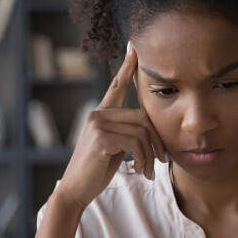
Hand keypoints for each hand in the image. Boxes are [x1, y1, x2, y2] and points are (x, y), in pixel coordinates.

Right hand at [54, 42, 166, 209]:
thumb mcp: (113, 149)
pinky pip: (135, 142)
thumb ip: (127, 134)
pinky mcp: (100, 137)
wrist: (75, 190)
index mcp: (101, 114)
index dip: (127, 67)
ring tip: (150, 171)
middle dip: (157, 141)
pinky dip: (143, 159)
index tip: (134, 47)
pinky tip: (139, 172)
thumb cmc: (95, 171)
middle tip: (162, 160)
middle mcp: (98, 113)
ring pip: (142, 131)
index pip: (117, 86)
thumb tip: (150, 134)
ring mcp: (97, 123)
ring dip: (151, 155)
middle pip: (143, 116)